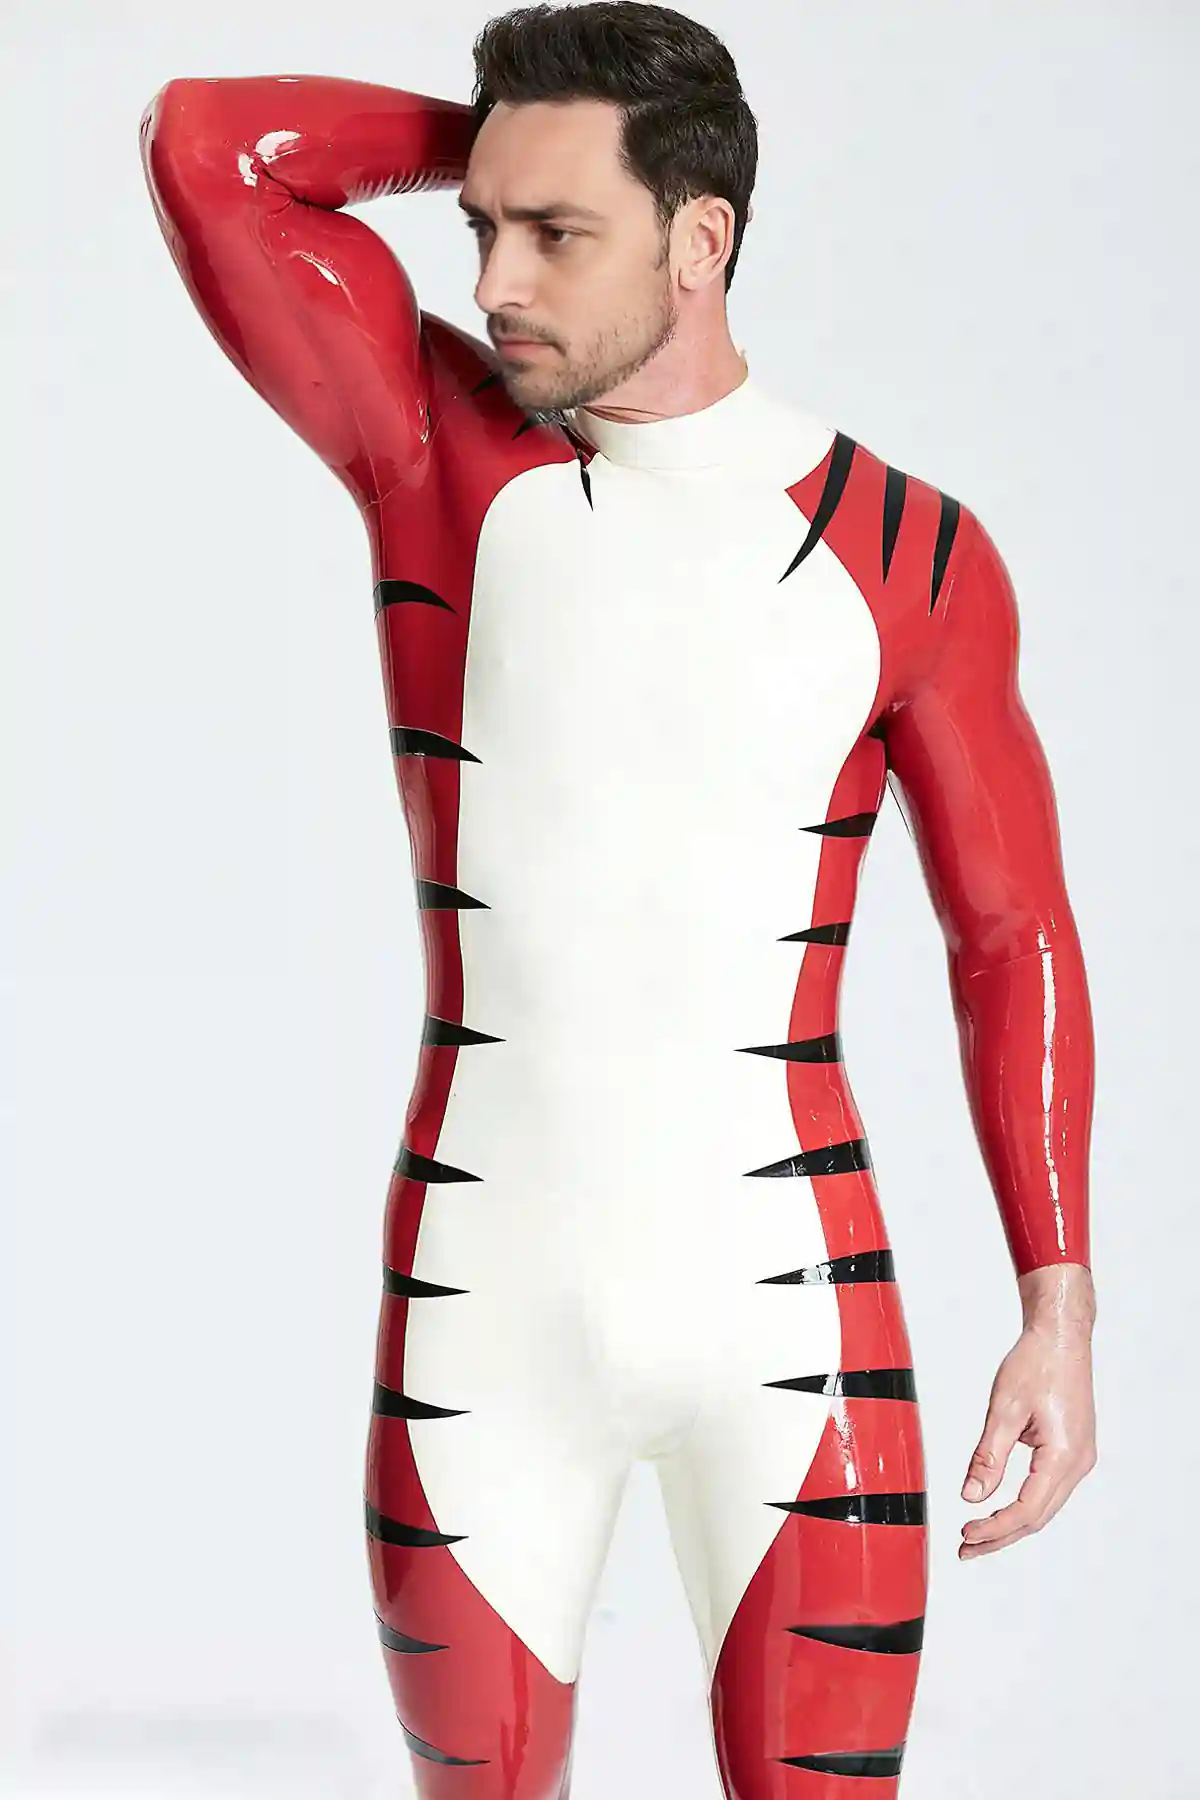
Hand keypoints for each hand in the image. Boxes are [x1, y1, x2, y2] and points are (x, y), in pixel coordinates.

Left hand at [959, 1262, 1096, 1558]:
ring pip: (1044, 1505)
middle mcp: (1079, 1463)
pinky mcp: (1073, 1449)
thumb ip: (988, 1456)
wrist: (1061, 1336)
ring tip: (978, 1535)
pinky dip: (1023, 1503)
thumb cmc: (1036, 1363)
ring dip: (1011, 1522)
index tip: (965, 1536)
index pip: (1026, 1510)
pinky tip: (1000, 1507)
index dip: (994, 1529)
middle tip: (966, 1549)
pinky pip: (1048, 1488)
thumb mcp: (1004, 1409)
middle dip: (1000, 1535)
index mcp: (1064, 1456)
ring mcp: (1080, 1457)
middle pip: (1038, 1516)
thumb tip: (971, 1496)